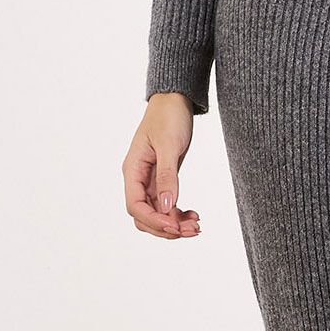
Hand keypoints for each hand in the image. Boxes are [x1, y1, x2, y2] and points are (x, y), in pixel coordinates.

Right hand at [125, 93, 202, 237]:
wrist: (174, 100)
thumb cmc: (168, 117)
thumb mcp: (169, 145)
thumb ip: (167, 176)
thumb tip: (167, 206)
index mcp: (132, 170)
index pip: (135, 206)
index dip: (155, 221)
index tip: (176, 226)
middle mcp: (137, 179)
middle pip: (144, 216)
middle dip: (166, 227)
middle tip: (192, 230)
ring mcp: (149, 181)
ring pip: (156, 213)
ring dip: (175, 224)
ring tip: (197, 226)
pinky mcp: (162, 180)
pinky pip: (166, 205)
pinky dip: (178, 214)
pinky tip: (194, 215)